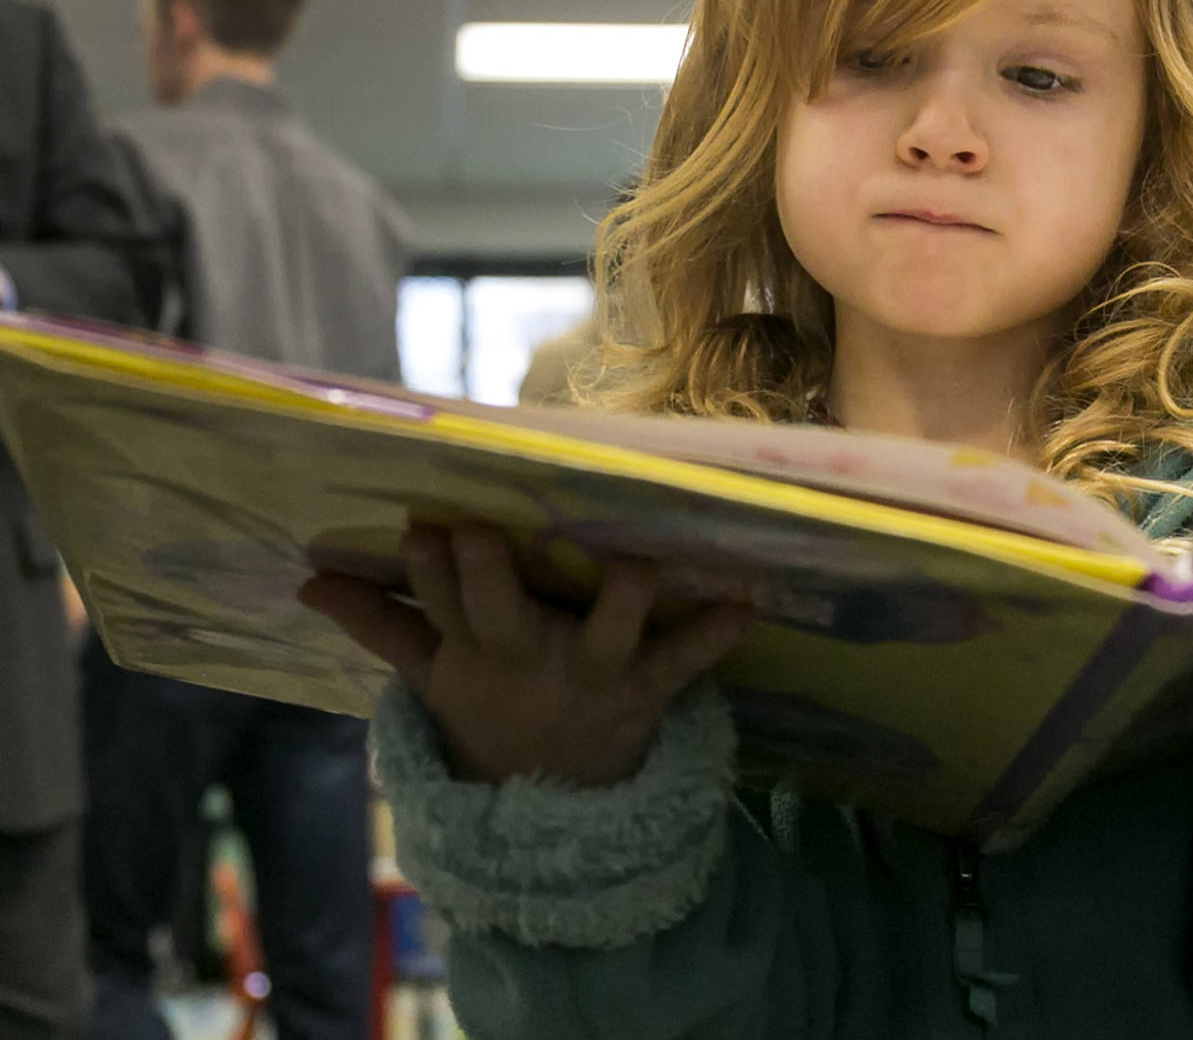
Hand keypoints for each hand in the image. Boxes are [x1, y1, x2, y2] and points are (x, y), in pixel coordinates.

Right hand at [299, 521, 750, 786]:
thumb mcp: (434, 674)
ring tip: (636, 562)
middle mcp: (527, 651)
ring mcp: (590, 669)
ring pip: (606, 624)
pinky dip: (715, 634)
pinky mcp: (645, 687)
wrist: (550, 804)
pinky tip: (747, 605)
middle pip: (500, 604)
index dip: (430, 566)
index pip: (440, 598)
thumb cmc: (493, 708)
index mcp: (475, 644)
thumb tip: (306, 580)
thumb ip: (379, 623)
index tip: (421, 528)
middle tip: (477, 532)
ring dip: (623, 592)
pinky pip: (685, 660)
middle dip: (486, 570)